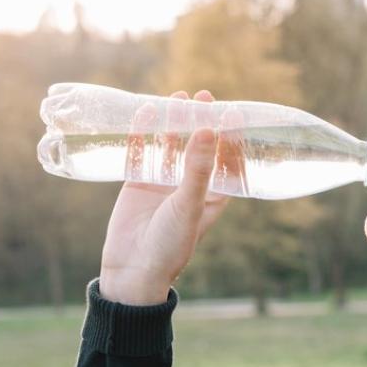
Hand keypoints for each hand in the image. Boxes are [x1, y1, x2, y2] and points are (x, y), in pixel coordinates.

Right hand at [99, 90, 232, 304]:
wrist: (133, 270)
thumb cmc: (171, 244)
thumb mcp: (188, 204)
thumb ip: (197, 168)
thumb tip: (208, 129)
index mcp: (213, 196)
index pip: (226, 160)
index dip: (230, 136)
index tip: (232, 110)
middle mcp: (190, 187)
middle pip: (198, 147)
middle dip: (201, 121)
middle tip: (204, 95)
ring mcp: (163, 184)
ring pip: (170, 146)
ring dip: (174, 122)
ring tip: (178, 96)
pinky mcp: (138, 184)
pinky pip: (142, 153)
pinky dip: (143, 134)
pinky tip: (145, 112)